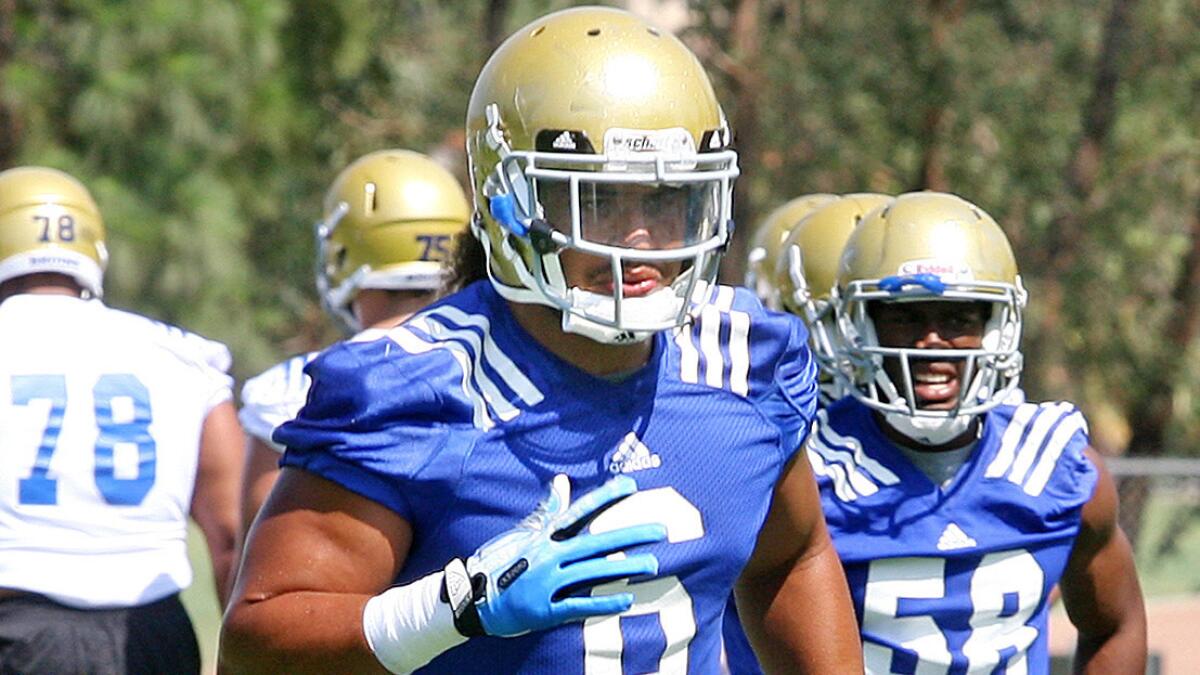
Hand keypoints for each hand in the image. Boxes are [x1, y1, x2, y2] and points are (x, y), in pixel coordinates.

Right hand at [459, 473, 665, 636]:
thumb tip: (561, 482)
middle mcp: (549, 555)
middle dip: (630, 535)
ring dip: (624, 568)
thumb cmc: (500, 562)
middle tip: (660, 530)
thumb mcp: (523, 533)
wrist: (473, 598)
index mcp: (545, 535)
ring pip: (592, 573)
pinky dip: (603, 603)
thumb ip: (548, 510)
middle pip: (596, 542)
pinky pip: (579, 606)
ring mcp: (547, 583)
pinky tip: (627, 599)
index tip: (631, 486)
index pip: (580, 512)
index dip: (605, 498)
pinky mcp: (545, 610)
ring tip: (652, 564)